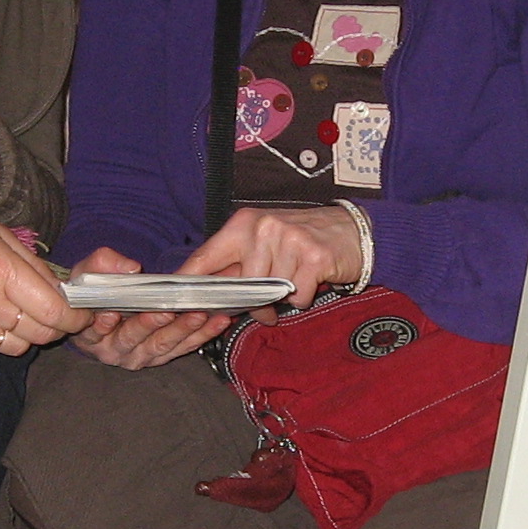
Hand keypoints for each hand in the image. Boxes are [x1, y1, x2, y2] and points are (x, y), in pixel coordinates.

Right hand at [0, 205, 80, 354]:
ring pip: (15, 347)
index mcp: (1, 271)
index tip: (82, 315)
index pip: (55, 312)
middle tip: (53, 314)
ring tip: (14, 312)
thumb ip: (32, 265)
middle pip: (40, 335)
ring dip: (24, 333)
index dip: (76, 318)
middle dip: (55, 327)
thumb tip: (62, 292)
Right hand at [66, 246, 231, 368]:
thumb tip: (130, 267)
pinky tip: (217, 321)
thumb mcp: (88, 272)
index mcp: (91, 335)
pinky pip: (183, 347)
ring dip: (182, 330)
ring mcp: (140, 356)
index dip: (104, 323)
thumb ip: (100, 265)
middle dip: (153, 324)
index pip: (95, 331)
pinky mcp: (162, 356)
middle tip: (169, 310)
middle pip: (133, 339)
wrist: (105, 306)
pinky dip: (201, 335)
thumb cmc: (94, 289)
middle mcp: (115, 351)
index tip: (113, 312)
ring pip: (162, 346)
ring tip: (199, 314)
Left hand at [183, 204, 361, 310]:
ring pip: (269, 294)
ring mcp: (288, 240)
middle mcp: (262, 228)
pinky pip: (296, 297)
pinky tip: (311, 280)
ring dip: (281, 300)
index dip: (189, 283)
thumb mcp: (265, 244)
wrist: (352, 231)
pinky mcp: (313, 257)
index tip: (174, 303)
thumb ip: (238, 267)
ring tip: (295, 283)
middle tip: (267, 304)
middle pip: (240, 287)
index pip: (205, 257)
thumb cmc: (303, 240)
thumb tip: (212, 300)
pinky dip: (304, 297)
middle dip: (252, 304)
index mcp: (242, 224)